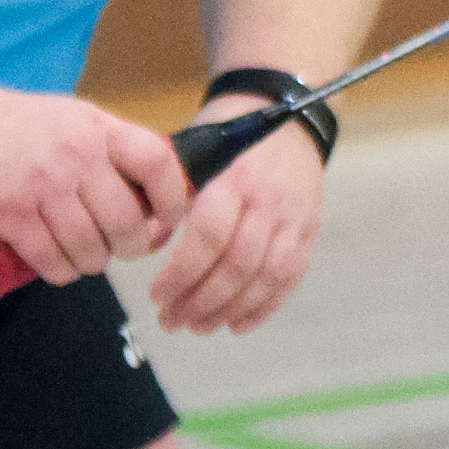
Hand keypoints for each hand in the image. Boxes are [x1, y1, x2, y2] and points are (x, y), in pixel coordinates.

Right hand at [0, 86, 188, 287]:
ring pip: (91, 248)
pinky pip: (52, 261)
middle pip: (127, 222)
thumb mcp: (76, 120)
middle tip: (123, 248)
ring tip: (88, 256)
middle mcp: (75, 156)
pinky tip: (60, 265)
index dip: (173, 200)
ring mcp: (41, 187)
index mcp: (99, 129)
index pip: (157, 164)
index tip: (167, 221)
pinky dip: (62, 272)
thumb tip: (161, 195)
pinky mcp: (8, 215)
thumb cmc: (19, 128)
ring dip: (95, 263)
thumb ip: (115, 149)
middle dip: (132, 247)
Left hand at [150, 115, 327, 333]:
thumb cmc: (230, 139)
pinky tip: (237, 324)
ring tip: (199, 326)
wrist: (292, 123)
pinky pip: (290, 277)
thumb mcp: (195, 152)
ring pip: (265, 277)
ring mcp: (294, 218)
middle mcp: (268, 201)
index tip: (157, 295)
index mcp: (234, 178)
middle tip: (172, 320)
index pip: (209, 236)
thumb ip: (170, 193)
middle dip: (201, 301)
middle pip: (237, 264)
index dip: (181, 273)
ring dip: (229, 310)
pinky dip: (264, 306)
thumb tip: (140, 236)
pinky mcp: (309, 231)